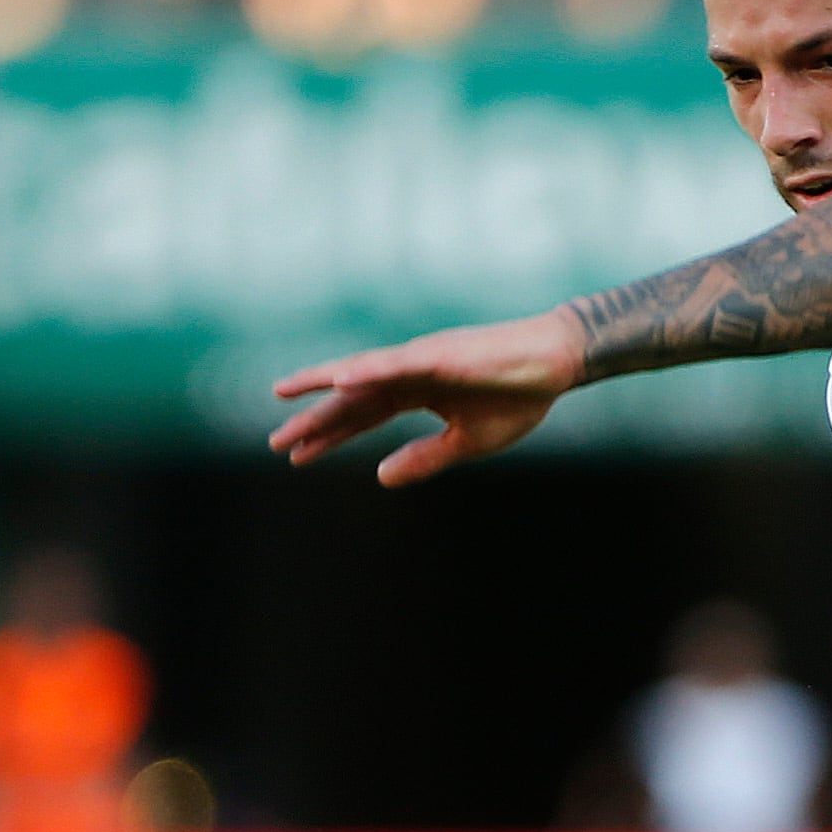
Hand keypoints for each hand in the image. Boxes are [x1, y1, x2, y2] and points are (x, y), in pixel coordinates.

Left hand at [269, 310, 586, 484]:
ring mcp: (421, 360)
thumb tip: (380, 478)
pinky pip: (396, 364)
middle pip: (352, 399)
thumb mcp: (466, 442)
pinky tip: (339, 380)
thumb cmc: (518, 397)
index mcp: (417, 393)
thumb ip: (423, 459)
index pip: (362, 416)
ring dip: (323, 385)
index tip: (296, 456)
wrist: (555, 365)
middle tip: (276, 442)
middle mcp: (409, 373)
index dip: (330, 436)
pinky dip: (367, 371)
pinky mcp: (439, 354)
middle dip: (315, 420)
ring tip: (285, 395)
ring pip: (362, 374)